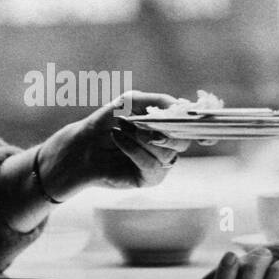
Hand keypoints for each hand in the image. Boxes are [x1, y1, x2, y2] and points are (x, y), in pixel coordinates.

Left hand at [37, 91, 189, 198]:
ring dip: (141, 137)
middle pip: (182, 141)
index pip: (191, 126)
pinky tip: (118, 138)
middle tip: (138, 121)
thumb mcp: (132, 101)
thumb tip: (181, 106)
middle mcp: (168, 146)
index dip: (193, 123)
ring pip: (166, 153)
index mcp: (168, 127)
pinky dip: (133, 149)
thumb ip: (158, 100)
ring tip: (121, 127)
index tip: (184, 115)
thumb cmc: (108, 121)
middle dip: (161, 129)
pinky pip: (151, 165)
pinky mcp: (150, 179)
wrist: (84, 145)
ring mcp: (161, 164)